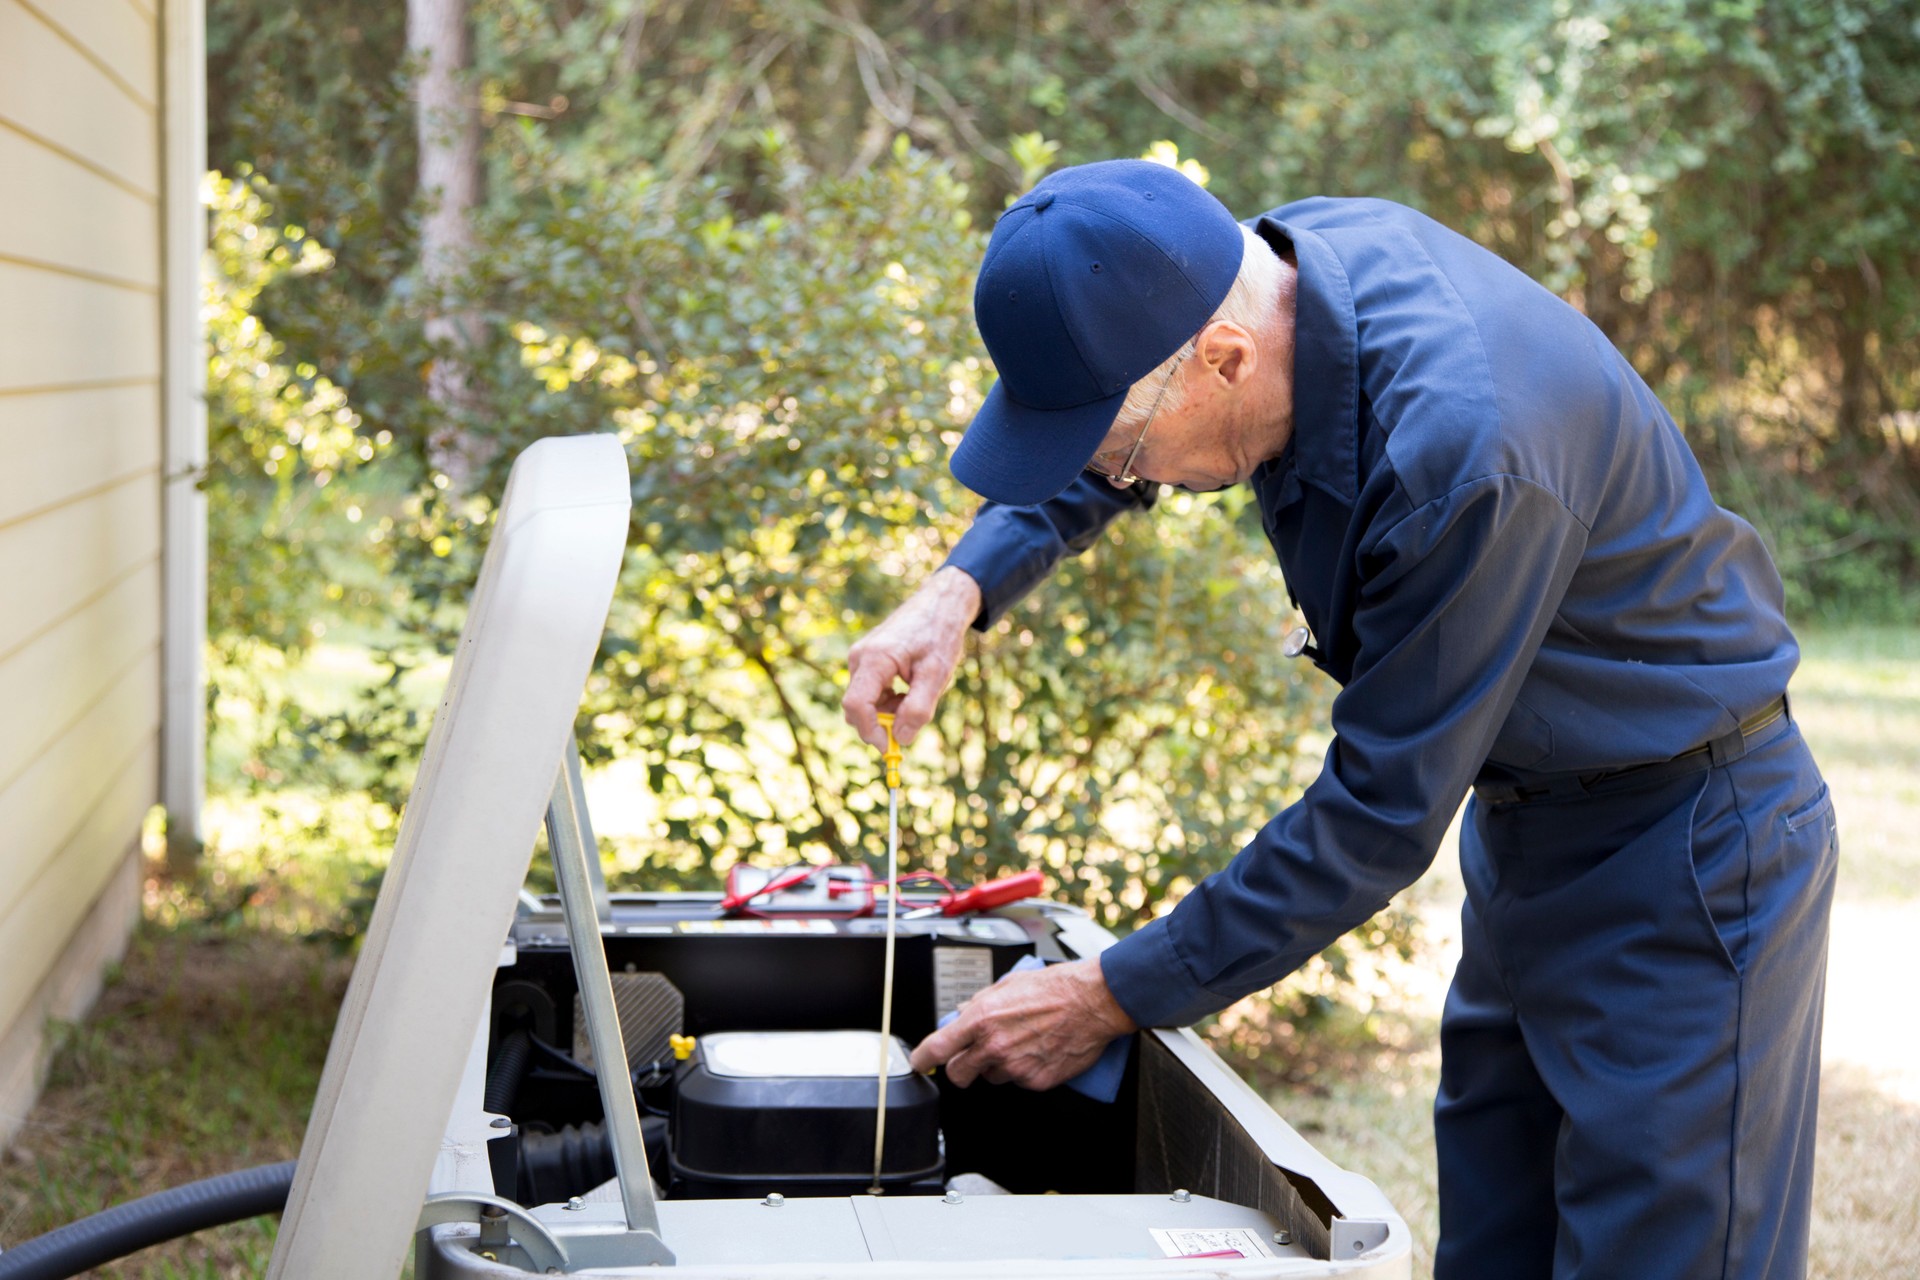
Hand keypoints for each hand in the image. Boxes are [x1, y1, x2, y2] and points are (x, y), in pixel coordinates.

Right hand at [843, 567, 981, 749]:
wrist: (940, 604)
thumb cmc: (939, 635)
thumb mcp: (936, 675)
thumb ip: (918, 709)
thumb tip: (900, 739)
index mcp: (874, 659)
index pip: (856, 706)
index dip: (870, 732)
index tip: (890, 748)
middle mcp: (860, 658)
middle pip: (857, 707)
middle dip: (881, 722)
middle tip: (912, 720)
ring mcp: (861, 657)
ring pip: (864, 701)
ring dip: (887, 710)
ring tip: (917, 695)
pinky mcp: (866, 659)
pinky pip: (869, 691)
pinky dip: (888, 699)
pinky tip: (909, 688)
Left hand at [909, 958, 1137, 1090]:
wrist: (1092, 1002)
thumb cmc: (1055, 987)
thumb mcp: (1008, 984)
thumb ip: (980, 1002)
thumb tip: (962, 1014)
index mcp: (982, 1018)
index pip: (938, 1048)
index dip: (923, 1059)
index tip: (920, 1063)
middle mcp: (994, 1045)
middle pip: (958, 1074)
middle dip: (961, 1066)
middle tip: (974, 1055)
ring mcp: (1015, 1066)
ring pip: (991, 1077)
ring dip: (997, 1065)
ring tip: (1020, 1042)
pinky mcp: (1035, 1081)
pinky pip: (1018, 1081)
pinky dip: (1023, 1070)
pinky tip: (1037, 1050)